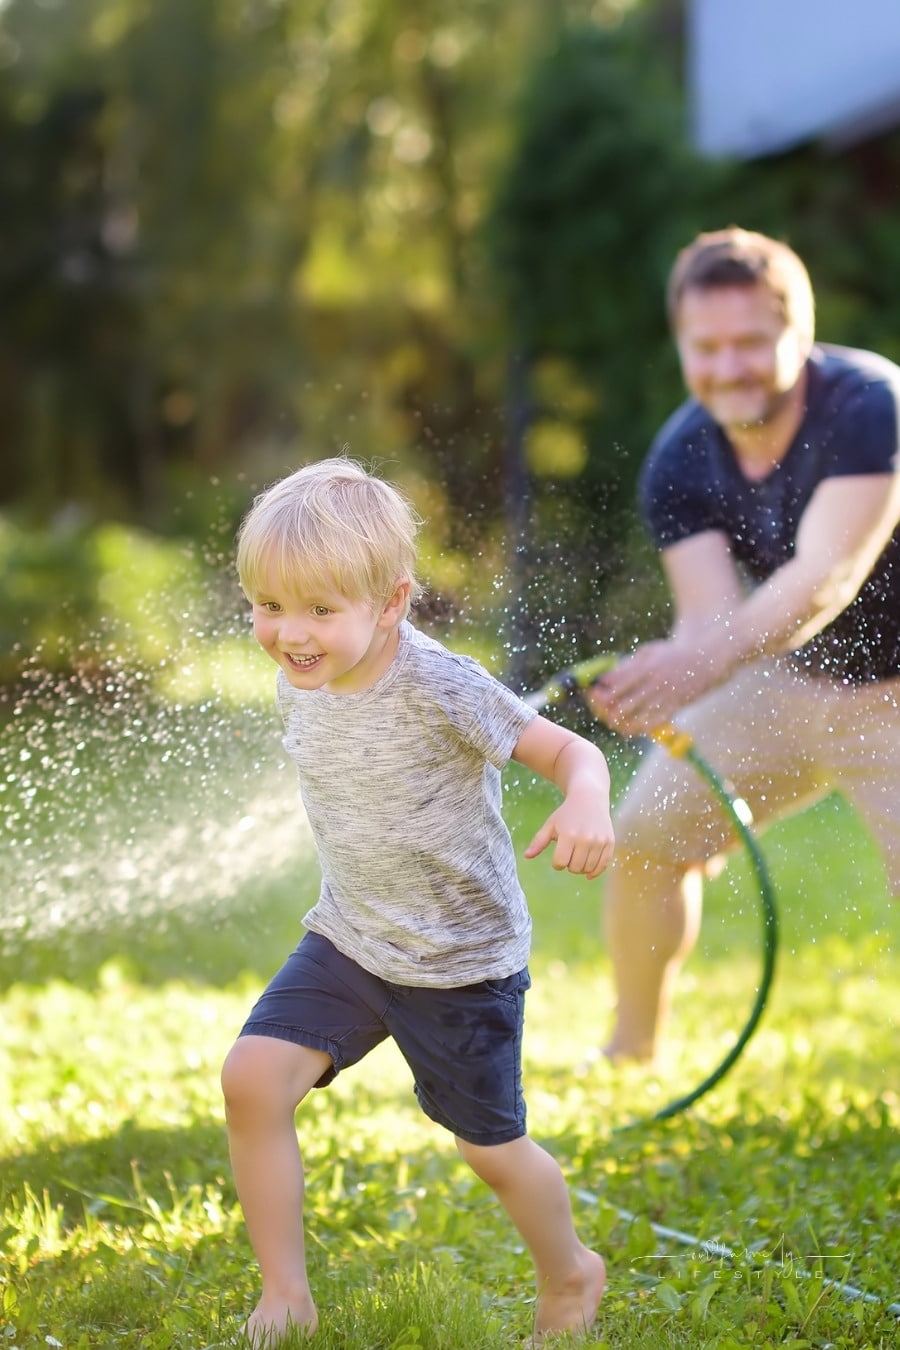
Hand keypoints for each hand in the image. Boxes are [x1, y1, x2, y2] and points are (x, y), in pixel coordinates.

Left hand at [523, 795, 613, 879]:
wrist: (589, 798)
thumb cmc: (566, 814)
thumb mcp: (550, 825)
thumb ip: (538, 841)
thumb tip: (526, 856)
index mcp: (568, 835)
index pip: (560, 863)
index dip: (557, 863)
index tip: (558, 855)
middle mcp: (585, 839)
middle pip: (575, 868)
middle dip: (569, 865)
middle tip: (569, 855)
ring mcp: (599, 841)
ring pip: (588, 868)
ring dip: (581, 868)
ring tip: (578, 858)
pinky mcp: (609, 842)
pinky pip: (603, 865)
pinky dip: (595, 871)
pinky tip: (589, 873)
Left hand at [585, 638, 724, 736]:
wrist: (706, 659)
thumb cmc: (672, 655)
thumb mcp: (649, 652)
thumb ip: (628, 665)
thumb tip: (606, 680)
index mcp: (644, 666)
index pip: (615, 683)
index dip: (600, 692)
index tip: (593, 695)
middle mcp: (653, 683)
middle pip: (622, 704)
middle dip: (607, 711)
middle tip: (602, 712)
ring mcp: (665, 696)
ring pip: (636, 717)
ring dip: (621, 723)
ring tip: (614, 722)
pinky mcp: (675, 706)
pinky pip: (653, 723)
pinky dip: (639, 728)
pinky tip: (631, 729)